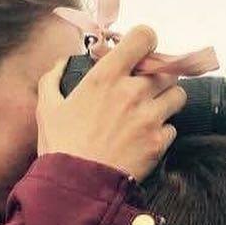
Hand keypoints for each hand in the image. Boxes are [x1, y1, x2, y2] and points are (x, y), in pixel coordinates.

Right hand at [36, 25, 186, 180]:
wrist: (76, 187)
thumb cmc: (60, 147)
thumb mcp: (47, 107)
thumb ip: (54, 78)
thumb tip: (62, 63)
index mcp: (106, 76)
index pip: (143, 37)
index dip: (146, 41)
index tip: (142, 53)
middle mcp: (132, 92)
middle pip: (166, 69)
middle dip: (158, 77)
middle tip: (145, 89)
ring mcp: (149, 117)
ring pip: (177, 95)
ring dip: (167, 101)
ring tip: (150, 112)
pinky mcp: (158, 142)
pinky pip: (173, 127)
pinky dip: (163, 131)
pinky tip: (145, 138)